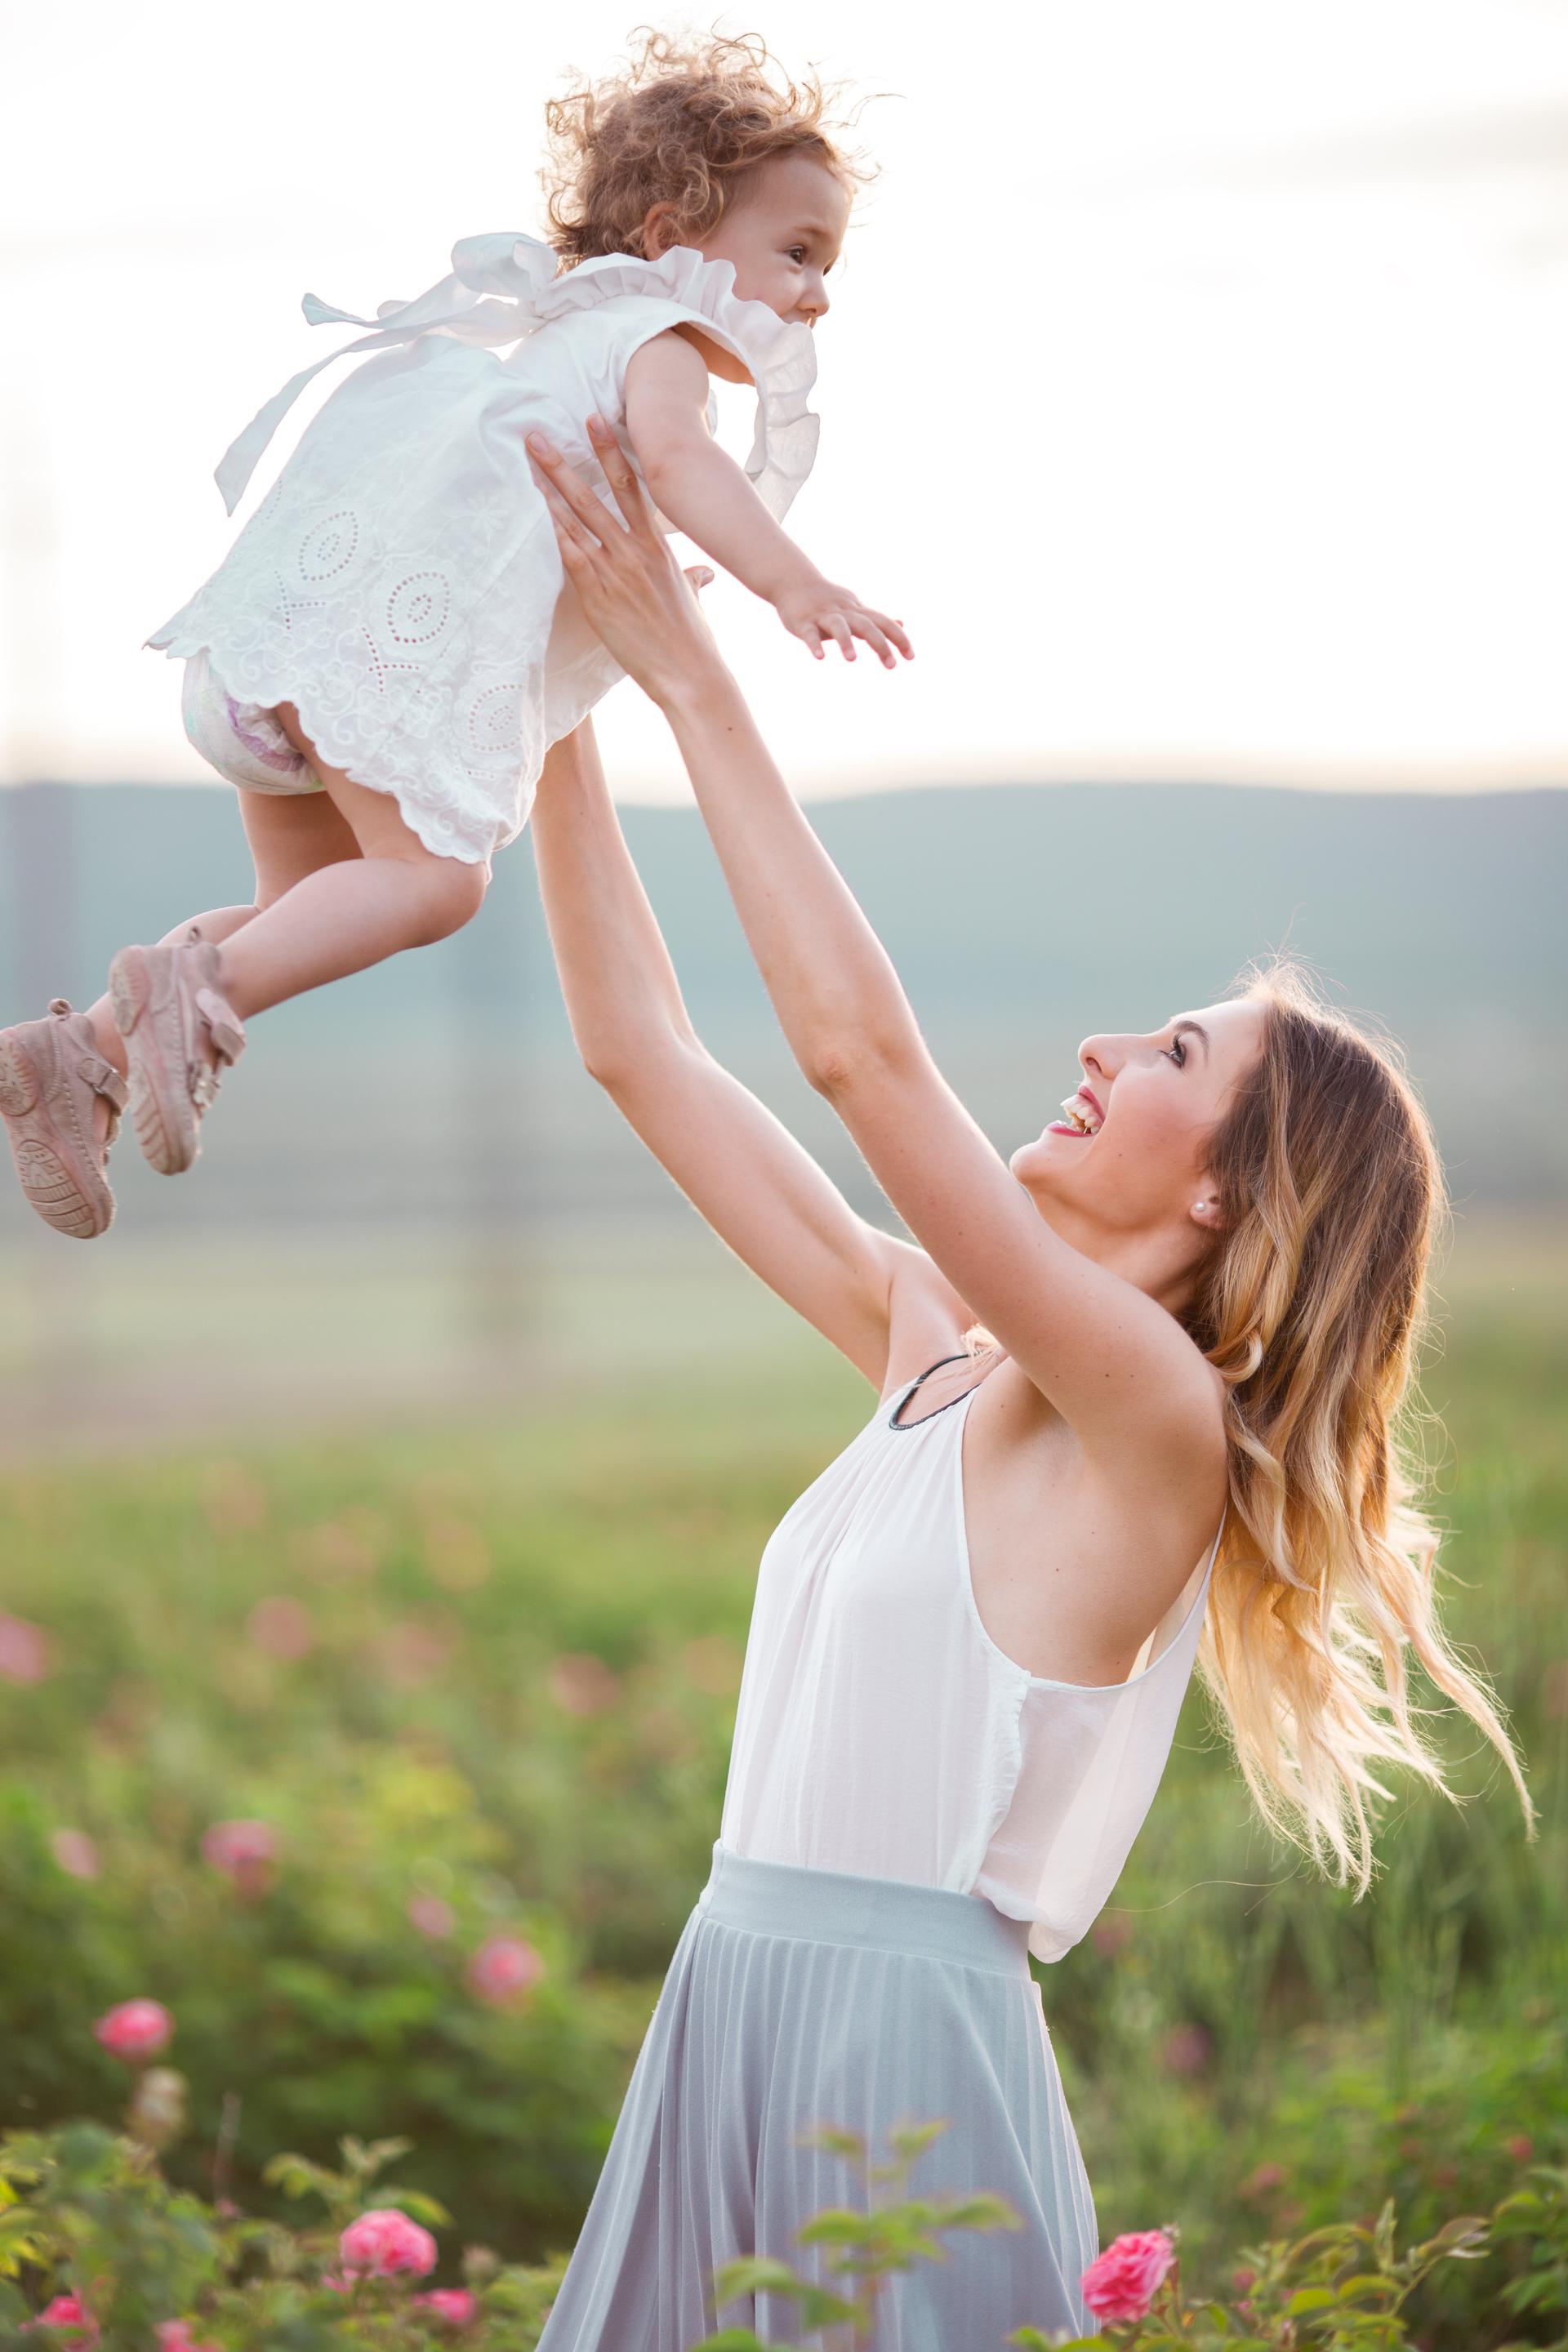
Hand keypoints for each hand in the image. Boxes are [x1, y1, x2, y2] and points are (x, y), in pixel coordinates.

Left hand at [527, 417, 727, 709]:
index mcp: (658, 547)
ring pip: (578, 520)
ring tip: (527, 463)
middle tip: (537, 434)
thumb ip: (693, 578)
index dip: (612, 452)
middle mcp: (636, 551)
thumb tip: (703, 574)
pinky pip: (571, 555)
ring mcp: (617, 571)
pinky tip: (535, 510)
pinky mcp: (599, 596)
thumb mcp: (693, 598)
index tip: (595, 422)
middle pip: (596, 494)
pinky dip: (553, 531)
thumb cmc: (692, 640)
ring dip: (549, 490)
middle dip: (564, 462)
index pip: (633, 486)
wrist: (690, 672)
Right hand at [773, 577, 913, 668]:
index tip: (911, 657)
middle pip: (866, 625)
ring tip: (852, 660)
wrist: (793, 580)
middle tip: (892, 666)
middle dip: (880, 644)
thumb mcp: (856, 608)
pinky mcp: (804, 622)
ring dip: (846, 642)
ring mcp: (823, 616)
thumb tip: (901, 624)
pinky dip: (815, 645)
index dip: (899, 638)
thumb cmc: (828, 600)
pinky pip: (810, 634)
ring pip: (838, 627)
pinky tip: (820, 658)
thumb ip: (877, 620)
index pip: (884, 623)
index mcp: (857, 612)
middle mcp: (844, 612)